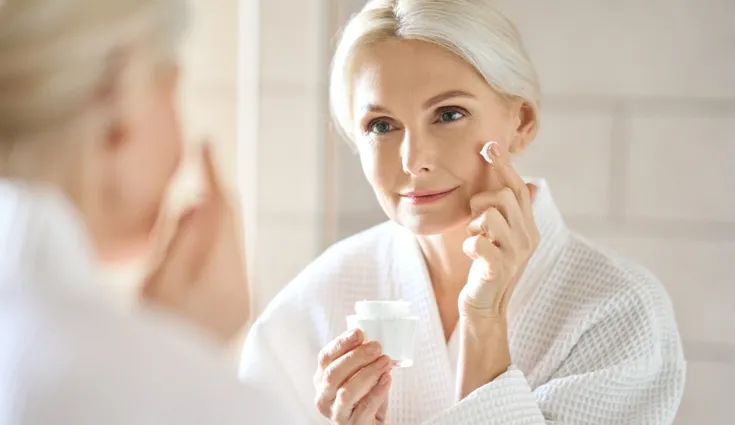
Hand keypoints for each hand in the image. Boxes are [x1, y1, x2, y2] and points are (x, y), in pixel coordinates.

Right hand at [140, 142, 248, 343]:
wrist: (165, 379)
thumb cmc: (150, 330)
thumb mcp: (155, 282)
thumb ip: (180, 241)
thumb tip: (201, 200)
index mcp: (218, 279)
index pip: (222, 212)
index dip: (214, 174)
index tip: (206, 142)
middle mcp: (239, 287)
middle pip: (232, 225)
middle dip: (216, 194)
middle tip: (202, 164)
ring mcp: (242, 298)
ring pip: (232, 241)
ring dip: (215, 218)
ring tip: (195, 197)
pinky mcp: (238, 306)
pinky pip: (230, 260)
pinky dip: (215, 242)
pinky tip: (198, 236)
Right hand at [314, 329, 392, 424]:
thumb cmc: (363, 398)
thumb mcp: (357, 377)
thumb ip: (361, 360)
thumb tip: (373, 340)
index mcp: (322, 379)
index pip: (325, 357)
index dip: (341, 343)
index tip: (358, 332)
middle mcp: (323, 397)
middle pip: (333, 373)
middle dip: (356, 357)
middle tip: (377, 347)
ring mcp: (336, 413)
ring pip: (347, 391)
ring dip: (368, 373)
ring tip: (385, 362)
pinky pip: (365, 406)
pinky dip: (378, 390)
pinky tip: (387, 379)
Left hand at [460, 142, 538, 318]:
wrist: (485, 306)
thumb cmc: (488, 267)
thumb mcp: (502, 237)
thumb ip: (510, 212)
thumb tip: (532, 183)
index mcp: (529, 227)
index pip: (520, 188)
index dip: (505, 166)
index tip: (489, 145)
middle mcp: (527, 237)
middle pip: (503, 196)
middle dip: (481, 203)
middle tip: (476, 223)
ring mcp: (515, 254)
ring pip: (489, 216)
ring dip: (474, 226)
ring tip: (476, 241)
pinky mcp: (499, 269)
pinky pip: (477, 241)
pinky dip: (468, 246)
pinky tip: (472, 256)